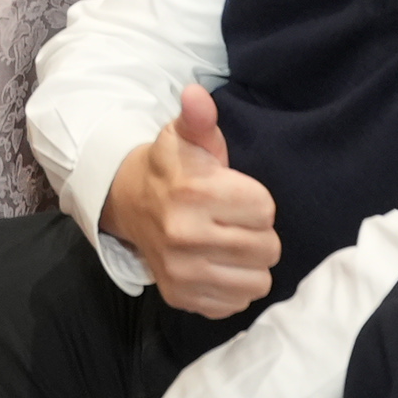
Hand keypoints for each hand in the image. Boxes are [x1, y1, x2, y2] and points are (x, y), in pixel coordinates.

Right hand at [97, 84, 278, 318]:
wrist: (129, 202)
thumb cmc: (173, 167)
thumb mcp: (186, 137)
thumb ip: (200, 118)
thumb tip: (196, 95)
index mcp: (193, 193)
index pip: (266, 210)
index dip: (257, 201)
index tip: (237, 194)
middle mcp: (185, 236)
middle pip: (267, 248)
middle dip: (258, 232)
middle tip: (235, 220)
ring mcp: (182, 272)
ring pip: (258, 280)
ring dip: (250, 262)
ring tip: (230, 242)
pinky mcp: (182, 297)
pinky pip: (237, 303)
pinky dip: (233, 285)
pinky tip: (217, 263)